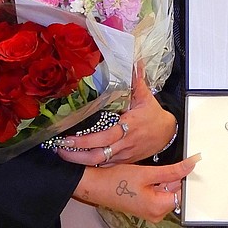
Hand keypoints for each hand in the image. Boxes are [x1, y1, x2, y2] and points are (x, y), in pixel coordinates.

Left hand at [56, 75, 176, 166]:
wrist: (167, 134)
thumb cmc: (154, 115)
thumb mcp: (145, 97)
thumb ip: (136, 80)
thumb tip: (134, 62)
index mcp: (129, 127)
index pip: (104, 136)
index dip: (85, 140)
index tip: (69, 137)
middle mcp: (125, 144)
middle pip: (98, 154)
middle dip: (77, 154)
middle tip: (60, 147)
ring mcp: (124, 155)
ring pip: (100, 163)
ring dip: (81, 161)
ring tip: (64, 153)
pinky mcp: (124, 161)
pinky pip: (106, 166)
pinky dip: (92, 164)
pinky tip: (79, 159)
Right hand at [73, 155, 199, 222]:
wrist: (95, 186)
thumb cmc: (116, 181)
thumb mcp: (147, 173)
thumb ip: (173, 170)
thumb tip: (192, 165)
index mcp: (159, 208)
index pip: (182, 191)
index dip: (181, 176)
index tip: (177, 166)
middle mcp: (157, 215)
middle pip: (174, 192)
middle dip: (171, 178)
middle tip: (155, 170)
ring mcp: (150, 213)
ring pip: (166, 192)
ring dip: (162, 180)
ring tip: (147, 174)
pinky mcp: (145, 208)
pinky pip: (157, 195)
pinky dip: (155, 185)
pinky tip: (144, 178)